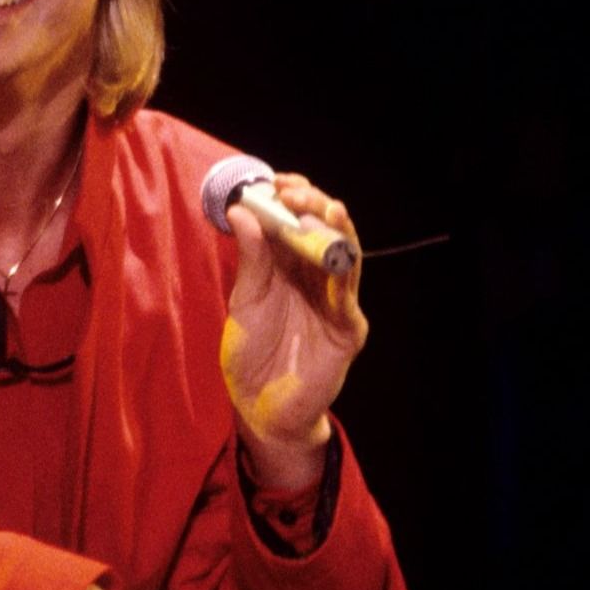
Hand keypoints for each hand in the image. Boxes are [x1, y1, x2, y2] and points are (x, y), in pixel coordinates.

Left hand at [220, 173, 365, 489]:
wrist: (259, 407)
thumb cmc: (253, 353)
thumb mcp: (245, 299)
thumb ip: (250, 259)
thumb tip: (242, 210)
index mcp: (294, 267)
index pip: (301, 220)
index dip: (293, 197)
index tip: (273, 181)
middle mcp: (320, 280)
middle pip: (327, 231)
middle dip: (312, 206)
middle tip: (290, 192)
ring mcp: (337, 304)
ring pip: (346, 258)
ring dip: (333, 232)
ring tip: (321, 210)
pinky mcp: (347, 332)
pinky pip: (348, 299)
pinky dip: (342, 277)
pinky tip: (335, 255)